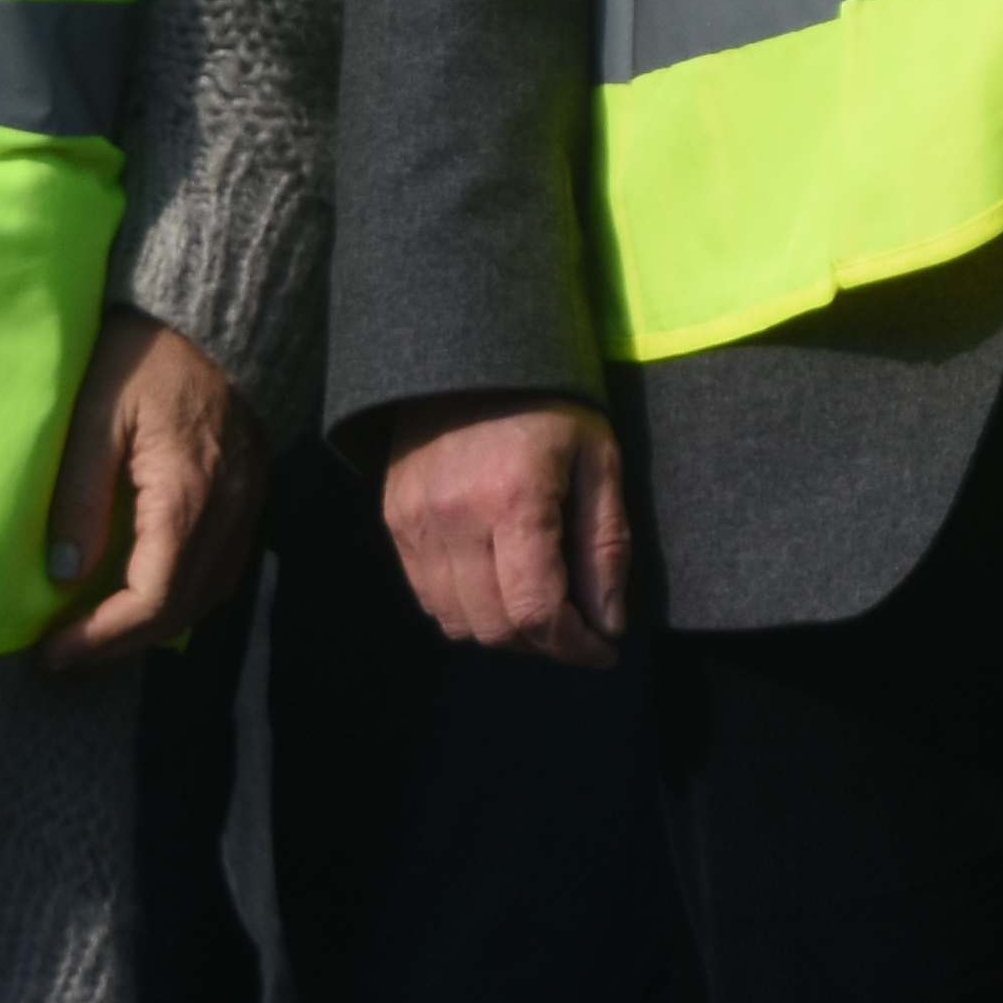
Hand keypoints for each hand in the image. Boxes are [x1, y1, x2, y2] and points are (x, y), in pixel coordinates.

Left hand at [36, 309, 260, 663]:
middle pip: (181, 611)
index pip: (153, 599)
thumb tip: (63, 576)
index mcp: (187, 495)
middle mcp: (228, 512)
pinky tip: (146, 590)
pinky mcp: (251, 497)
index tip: (52, 651)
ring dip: (153, 625)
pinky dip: (184, 597)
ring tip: (98, 630)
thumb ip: (79, 495)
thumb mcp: (96, 414)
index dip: (102, 638)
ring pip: (207, 597)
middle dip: (120, 643)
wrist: (211, 315)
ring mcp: (247, 506)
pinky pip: (223, 570)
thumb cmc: (144, 356)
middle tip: (64, 651)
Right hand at [380, 395, 628, 664]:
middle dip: (543, 644)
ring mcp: (415, 522)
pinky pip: (429, 597)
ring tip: (540, 605)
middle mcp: (454, 517)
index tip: (602, 651)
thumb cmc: (549, 402)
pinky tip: (499, 583)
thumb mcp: (599, 459)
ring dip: (503, 631)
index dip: (573, 647)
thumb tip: (607, 625)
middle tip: (577, 629)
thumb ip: (605, 545)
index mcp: (513, 498)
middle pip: (494, 629)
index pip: (535, 611)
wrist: (469, 351)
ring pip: (457, 623)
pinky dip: (467, 609)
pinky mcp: (394, 521)